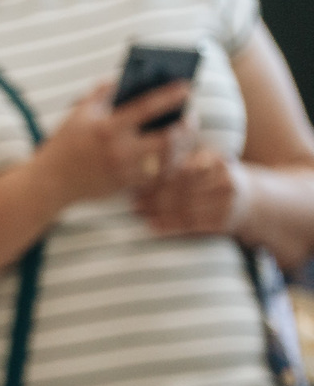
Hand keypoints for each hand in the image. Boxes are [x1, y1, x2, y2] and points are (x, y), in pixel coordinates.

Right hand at [33, 80, 187, 205]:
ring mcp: (125, 170)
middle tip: (190, 117)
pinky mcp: (126, 185)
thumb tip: (123, 79)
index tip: (187, 87)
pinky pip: (156, 174)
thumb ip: (100, 93)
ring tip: (183, 135)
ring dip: (180, 146)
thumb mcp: (77, 113)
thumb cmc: (64, 143)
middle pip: (168, 138)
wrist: (50, 181)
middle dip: (185, 126)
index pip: (146, 107)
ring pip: (167, 159)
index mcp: (107, 127)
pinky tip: (169, 154)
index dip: (169, 96)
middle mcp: (119, 149)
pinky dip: (165, 163)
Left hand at [133, 145, 247, 236]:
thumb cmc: (212, 180)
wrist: (251, 200)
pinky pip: (194, 224)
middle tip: (134, 204)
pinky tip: (155, 227)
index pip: (180, 169)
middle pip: (181, 189)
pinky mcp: (226, 220)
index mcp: (214, 159)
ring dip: (159, 213)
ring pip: (185, 207)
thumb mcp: (200, 164)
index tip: (136, 186)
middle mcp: (224, 177)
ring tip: (141, 215)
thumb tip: (134, 170)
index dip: (156, 179)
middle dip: (155, 197)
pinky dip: (172, 226)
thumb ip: (174, 162)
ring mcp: (227, 200)